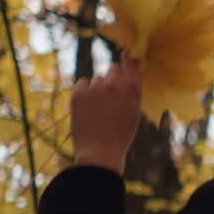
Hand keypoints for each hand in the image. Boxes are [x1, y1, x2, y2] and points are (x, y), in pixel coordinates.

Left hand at [71, 58, 142, 174]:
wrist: (100, 152)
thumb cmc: (121, 136)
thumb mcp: (134, 112)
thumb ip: (132, 90)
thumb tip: (129, 70)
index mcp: (132, 90)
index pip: (130, 63)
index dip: (128, 61)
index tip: (127, 61)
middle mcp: (114, 85)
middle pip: (113, 69)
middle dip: (113, 79)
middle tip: (112, 97)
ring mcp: (95, 88)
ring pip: (98, 78)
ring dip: (99, 88)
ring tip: (99, 108)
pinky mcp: (79, 93)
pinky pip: (82, 83)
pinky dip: (85, 91)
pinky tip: (88, 106)